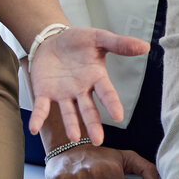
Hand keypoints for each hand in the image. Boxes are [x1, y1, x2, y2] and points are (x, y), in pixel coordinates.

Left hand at [24, 26, 149, 141]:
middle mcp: (81, 91)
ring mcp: (63, 94)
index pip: (106, 93)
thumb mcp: (98, 38)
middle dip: (93, 125)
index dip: (112, 104)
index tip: (118, 116)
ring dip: (70, 125)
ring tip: (74, 137)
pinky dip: (38, 118)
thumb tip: (145, 46)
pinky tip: (34, 128)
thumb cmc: (77, 40)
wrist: (51, 39)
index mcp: (96, 78)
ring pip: (68, 113)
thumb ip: (119, 44)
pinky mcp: (44, 93)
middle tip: (98, 140)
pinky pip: (41, 108)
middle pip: (88, 110)